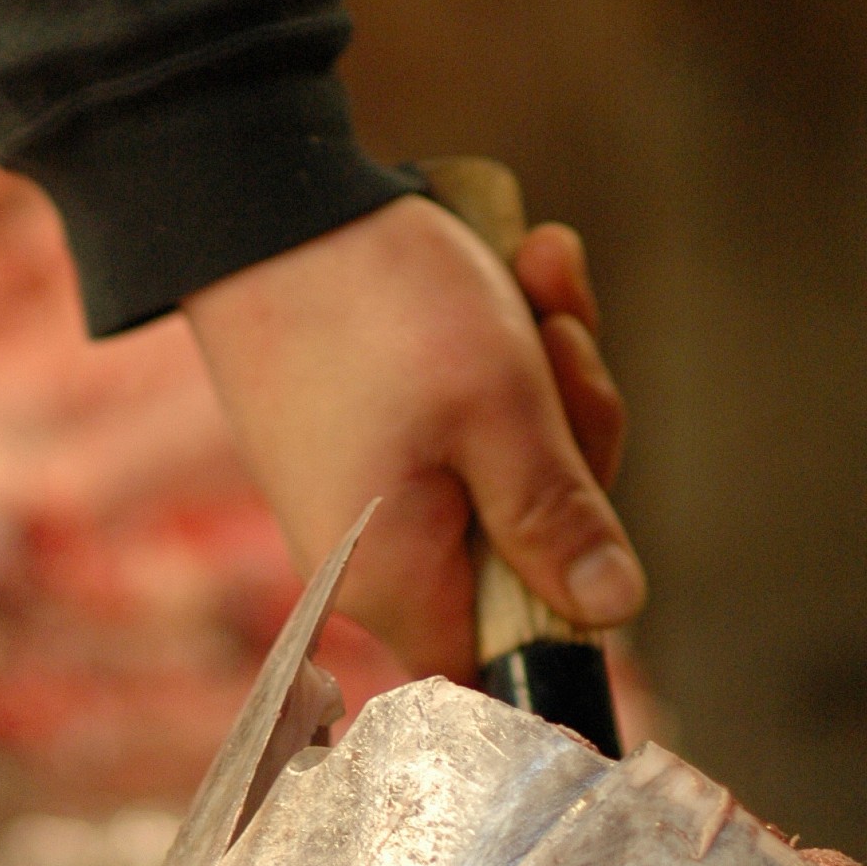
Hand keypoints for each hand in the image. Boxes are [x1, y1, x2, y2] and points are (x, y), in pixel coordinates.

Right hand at [183, 193, 639, 680]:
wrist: (254, 195)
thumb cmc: (377, 302)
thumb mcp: (500, 407)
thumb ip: (559, 517)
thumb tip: (612, 610)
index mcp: (397, 584)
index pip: (504, 670)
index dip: (567, 615)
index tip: (594, 525)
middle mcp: (375, 562)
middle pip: (524, 562)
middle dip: (571, 445)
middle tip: (567, 342)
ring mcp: (372, 501)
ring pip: (507, 477)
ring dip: (547, 377)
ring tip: (540, 272)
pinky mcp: (371, 444)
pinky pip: (464, 428)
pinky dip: (502, 355)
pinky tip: (518, 270)